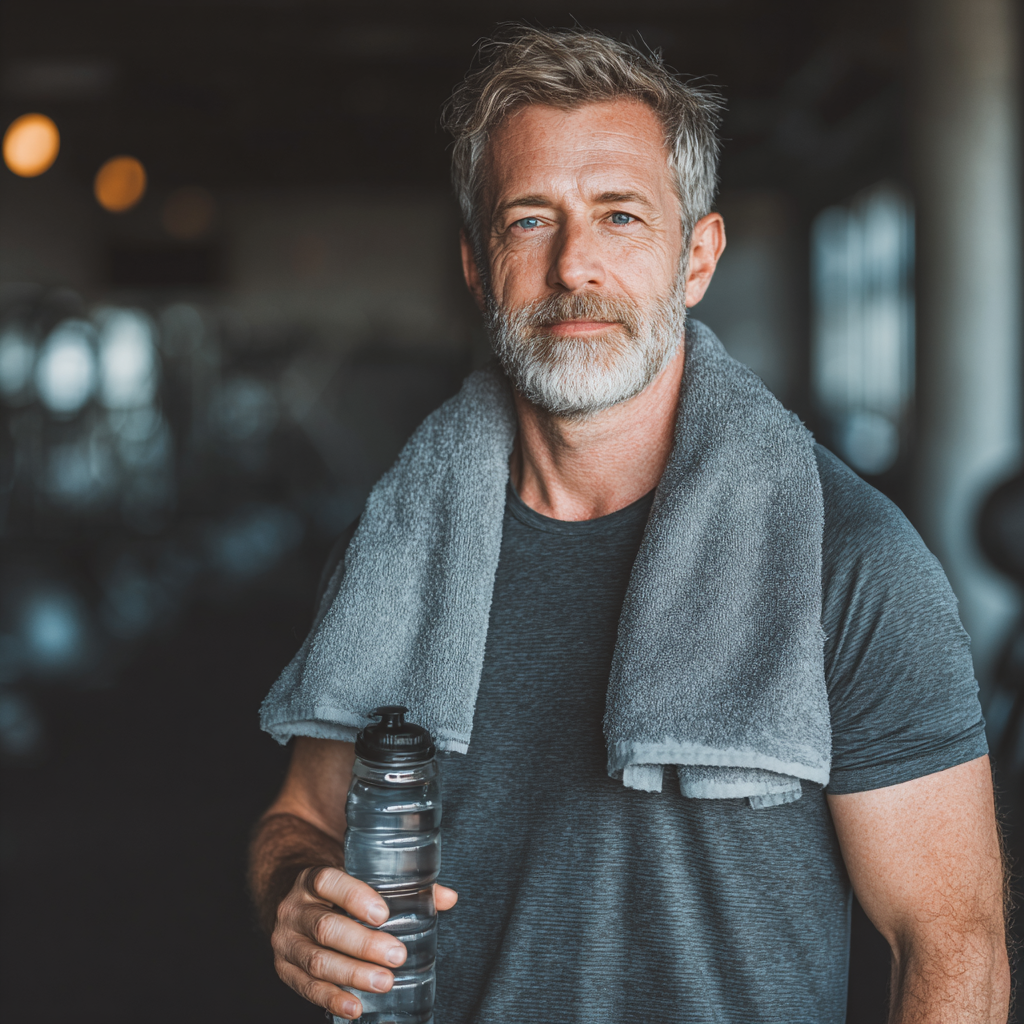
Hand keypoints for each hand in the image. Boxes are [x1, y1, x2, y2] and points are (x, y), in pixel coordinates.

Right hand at [270, 865, 458, 1019]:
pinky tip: (355, 1007)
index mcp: (312, 879)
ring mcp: (286, 941)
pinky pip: (306, 988)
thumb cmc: (336, 890)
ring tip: (385, 983)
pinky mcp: (284, 970)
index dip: (355, 897)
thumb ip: (402, 887)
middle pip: (326, 927)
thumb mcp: (359, 878)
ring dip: (353, 975)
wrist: (294, 903)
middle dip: (363, 945)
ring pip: (316, 961)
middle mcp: (294, 909)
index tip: (384, 914)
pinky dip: (331, 998)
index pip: (328, 881)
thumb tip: (448, 898)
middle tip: (397, 955)